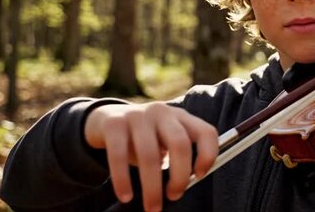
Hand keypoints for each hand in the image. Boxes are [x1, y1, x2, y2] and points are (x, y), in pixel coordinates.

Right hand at [84, 102, 217, 210]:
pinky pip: (118, 155)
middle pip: (180, 144)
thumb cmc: (143, 138)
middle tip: (174, 196)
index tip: (199, 176)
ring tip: (152, 206)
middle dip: (179, 176)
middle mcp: (162, 112)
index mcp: (181, 117)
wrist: (106, 118)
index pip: (206, 132)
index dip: (208, 155)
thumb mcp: (164, 140)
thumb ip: (176, 156)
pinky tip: (126, 196)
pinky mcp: (114, 123)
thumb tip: (181, 188)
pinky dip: (123, 180)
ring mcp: (138, 115)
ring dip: (152, 187)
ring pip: (149, 155)